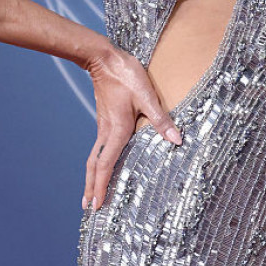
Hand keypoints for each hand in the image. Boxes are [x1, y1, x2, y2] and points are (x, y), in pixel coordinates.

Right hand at [82, 46, 181, 211]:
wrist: (103, 58)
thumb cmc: (126, 75)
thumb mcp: (147, 96)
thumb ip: (161, 120)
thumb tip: (177, 140)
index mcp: (117, 130)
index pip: (106, 164)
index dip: (101, 185)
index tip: (97, 204)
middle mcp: (107, 131)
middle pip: (94, 165)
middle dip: (91, 187)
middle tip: (88, 207)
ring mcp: (103, 125)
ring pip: (94, 157)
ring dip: (92, 176)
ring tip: (90, 192)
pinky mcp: (104, 119)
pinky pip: (99, 147)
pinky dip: (97, 162)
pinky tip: (103, 164)